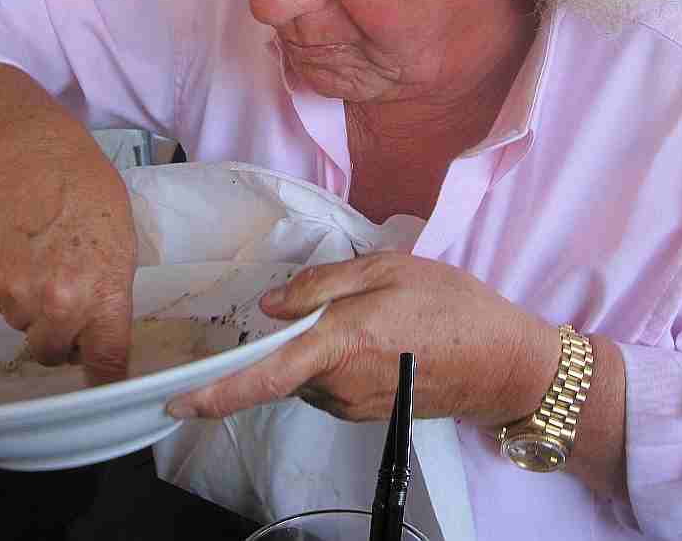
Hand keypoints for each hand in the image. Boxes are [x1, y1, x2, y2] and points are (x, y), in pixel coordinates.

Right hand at [0, 148, 138, 375]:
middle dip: (59, 337)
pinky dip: (5, 288)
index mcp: (102, 298)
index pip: (105, 364)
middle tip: (66, 303)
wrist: (35, 159)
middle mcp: (58, 306)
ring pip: (21, 327)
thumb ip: (109, 300)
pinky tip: (19, 254)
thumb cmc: (89, 197)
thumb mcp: (122, 250)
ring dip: (30, 308)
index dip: (104, 381)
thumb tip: (99, 338)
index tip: (103, 389)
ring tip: (42, 263)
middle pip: (52, 354)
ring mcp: (17, 296)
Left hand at [167, 252, 557, 424]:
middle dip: (277, 344)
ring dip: (309, 351)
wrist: (507, 363)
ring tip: (358, 317)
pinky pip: (328, 386)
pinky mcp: (368, 412)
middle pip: (281, 370)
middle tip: (305, 309)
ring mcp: (354, 405)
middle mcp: (338, 386)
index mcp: (338, 345)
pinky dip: (329, 362)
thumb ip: (322, 284)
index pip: (262, 377)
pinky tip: (370, 337)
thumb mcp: (388, 270)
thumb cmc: (452, 307)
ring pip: (304, 377)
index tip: (174, 402)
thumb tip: (270, 305)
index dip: (214, 393)